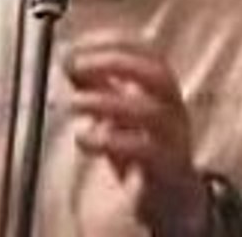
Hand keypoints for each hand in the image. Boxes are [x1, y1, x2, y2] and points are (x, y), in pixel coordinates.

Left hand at [64, 38, 208, 236]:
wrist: (170, 199)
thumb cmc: (139, 147)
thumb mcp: (115, 111)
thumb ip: (95, 85)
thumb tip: (67, 57)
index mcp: (162, 90)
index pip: (146, 51)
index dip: (113, 42)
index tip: (77, 43)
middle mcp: (174, 108)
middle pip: (157, 74)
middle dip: (115, 62)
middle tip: (76, 64)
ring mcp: (174, 139)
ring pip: (151, 112)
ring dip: (106, 101)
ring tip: (73, 101)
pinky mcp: (167, 171)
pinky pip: (146, 151)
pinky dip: (111, 140)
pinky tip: (84, 137)